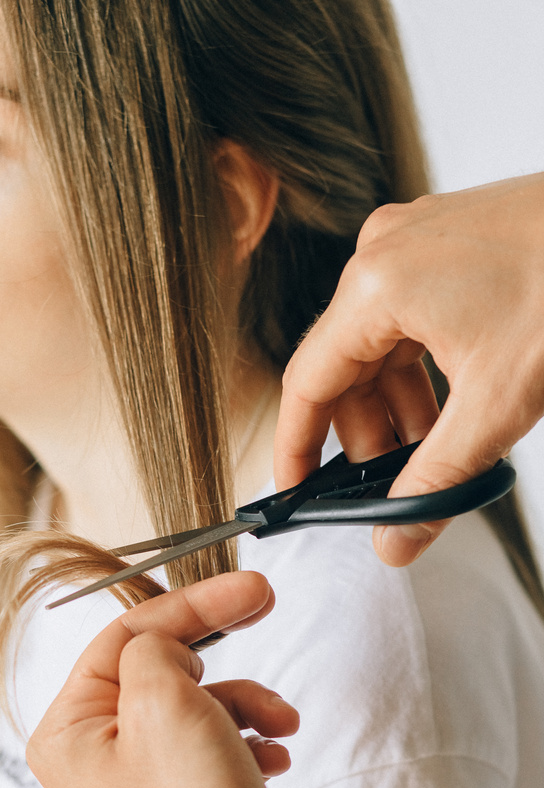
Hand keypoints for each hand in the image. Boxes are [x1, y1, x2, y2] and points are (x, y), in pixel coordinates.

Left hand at [27, 572, 327, 787]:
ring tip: (282, 726)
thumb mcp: (165, 702)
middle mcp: (87, 767)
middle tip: (264, 608)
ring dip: (242, 706)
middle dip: (218, 657)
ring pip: (189, 713)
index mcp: (64, 735)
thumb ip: (154, 647)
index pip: (121, 639)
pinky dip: (244, 745)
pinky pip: (206, 757)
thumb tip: (162, 642)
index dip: (190, 604)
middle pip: (156, 673)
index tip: (248, 586)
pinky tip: (275, 758)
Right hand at [275, 172, 543, 565]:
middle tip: (393, 487)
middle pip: (344, 368)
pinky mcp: (447, 242)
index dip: (297, 448)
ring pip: (379, 347)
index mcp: (376, 285)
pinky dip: (424, 370)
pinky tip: (455, 405)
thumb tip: (393, 539)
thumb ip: (436, 481)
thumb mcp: (497, 404)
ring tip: (437, 450)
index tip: (297, 493)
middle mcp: (383, 253)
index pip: (308, 382)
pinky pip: (410, 319)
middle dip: (368, 435)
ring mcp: (416, 241)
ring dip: (400, 407)